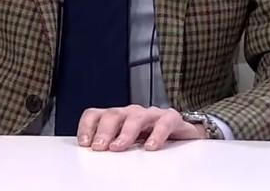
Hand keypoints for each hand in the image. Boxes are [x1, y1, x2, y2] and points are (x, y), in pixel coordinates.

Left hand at [77, 105, 207, 151]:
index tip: (84, 143)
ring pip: (135, 117)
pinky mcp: (171, 118)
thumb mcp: (128, 142)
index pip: (96, 114)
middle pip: (113, 114)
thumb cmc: (152, 137)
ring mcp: (151, 114)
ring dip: (125, 133)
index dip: (87, 127)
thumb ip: (112, 144)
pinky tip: (151, 147)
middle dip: (104, 131)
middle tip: (99, 147)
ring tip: (118, 147)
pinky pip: (164, 123)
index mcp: (118, 117)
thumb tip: (94, 156)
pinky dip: (157, 134)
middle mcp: (132, 113)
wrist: (185, 133)